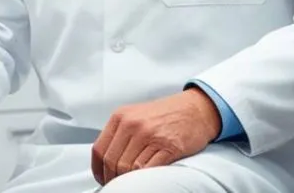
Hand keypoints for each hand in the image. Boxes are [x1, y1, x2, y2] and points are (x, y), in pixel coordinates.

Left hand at [91, 88, 221, 184]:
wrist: (195, 109)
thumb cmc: (166, 114)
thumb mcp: (135, 115)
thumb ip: (120, 133)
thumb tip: (106, 158)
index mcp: (121, 117)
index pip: (99, 149)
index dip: (98, 169)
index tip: (101, 177)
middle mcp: (132, 125)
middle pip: (112, 161)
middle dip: (112, 177)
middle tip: (117, 183)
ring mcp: (150, 135)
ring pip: (128, 168)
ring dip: (128, 180)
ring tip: (131, 182)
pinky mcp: (168, 147)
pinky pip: (148, 169)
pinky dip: (144, 178)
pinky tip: (145, 178)